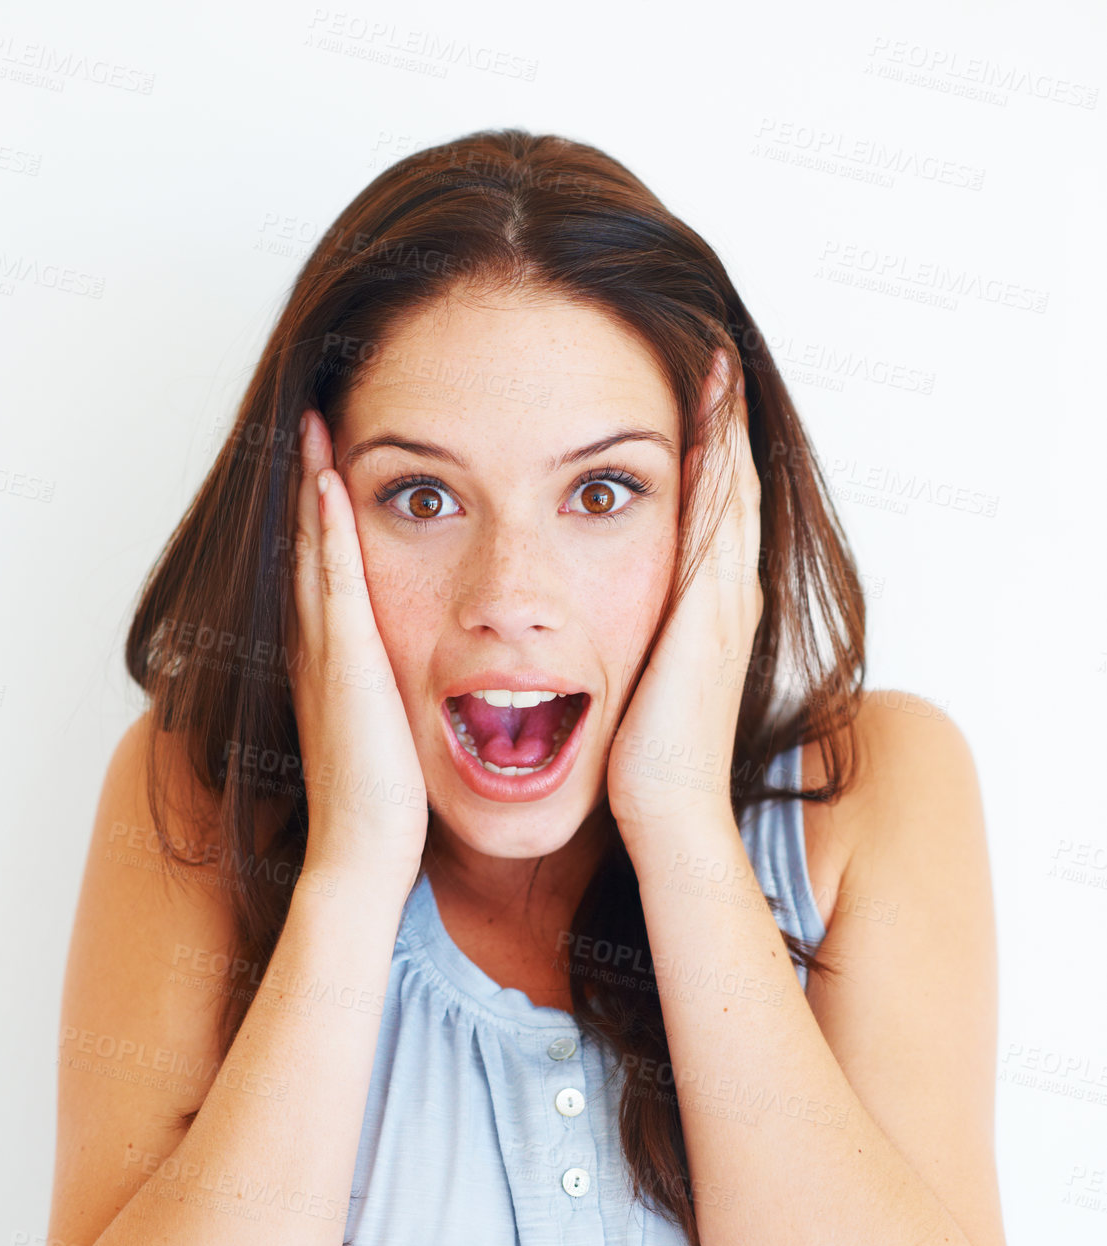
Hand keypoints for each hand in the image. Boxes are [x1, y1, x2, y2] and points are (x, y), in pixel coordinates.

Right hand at [287, 410, 429, 890]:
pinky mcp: (344, 667)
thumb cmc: (386, 811)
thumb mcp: (394, 740)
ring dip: (312, 486)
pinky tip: (330, 481)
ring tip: (314, 425)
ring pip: (315, 552)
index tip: (334, 467)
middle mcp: (318, 652)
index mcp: (333, 667)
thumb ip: (399, 704)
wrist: (364, 858)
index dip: (325, 521)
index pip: (327, 575)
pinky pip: (335, 581)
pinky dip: (329, 530)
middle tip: (312, 422)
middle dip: (309, 485)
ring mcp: (325, 656)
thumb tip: (429, 692)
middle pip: (309, 549)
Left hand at [606, 347, 762, 849]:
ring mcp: (729, 602)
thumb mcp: (632, 693)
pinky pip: (721, 513)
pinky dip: (718, 460)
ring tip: (715, 361)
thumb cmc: (643, 768)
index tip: (691, 398)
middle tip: (714, 352)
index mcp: (708, 616)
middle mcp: (729, 600)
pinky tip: (704, 412)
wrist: (668, 816)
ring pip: (734, 489)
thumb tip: (588, 640)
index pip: (713, 516)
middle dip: (725, 422)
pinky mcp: (714, 610)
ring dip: (726, 424)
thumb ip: (625, 654)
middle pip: (734, 487)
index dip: (708, 457)